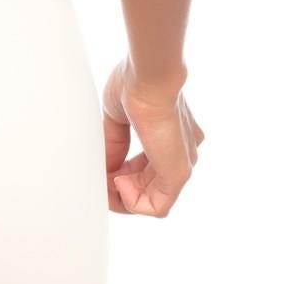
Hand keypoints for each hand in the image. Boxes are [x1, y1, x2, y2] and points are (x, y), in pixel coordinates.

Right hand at [102, 57, 203, 215]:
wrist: (149, 77)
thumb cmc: (135, 84)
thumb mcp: (117, 119)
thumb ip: (114, 146)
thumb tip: (107, 170)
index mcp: (172, 135)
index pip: (148, 168)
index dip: (122, 174)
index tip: (103, 170)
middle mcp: (182, 152)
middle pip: (149, 186)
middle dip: (120, 188)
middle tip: (100, 179)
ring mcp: (182, 164)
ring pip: (152, 199)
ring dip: (123, 196)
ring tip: (107, 180)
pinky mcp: (178, 174)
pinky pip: (157, 207)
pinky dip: (132, 202)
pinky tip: (117, 182)